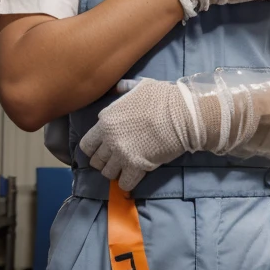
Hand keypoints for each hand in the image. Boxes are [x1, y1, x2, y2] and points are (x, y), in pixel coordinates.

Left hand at [79, 79, 197, 191]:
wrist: (183, 114)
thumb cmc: (163, 98)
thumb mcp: (140, 86)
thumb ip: (124, 88)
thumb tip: (117, 87)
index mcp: (106, 120)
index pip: (86, 144)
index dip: (94, 149)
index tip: (103, 150)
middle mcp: (109, 138)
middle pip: (96, 161)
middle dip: (105, 162)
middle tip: (116, 161)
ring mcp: (122, 153)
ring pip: (108, 174)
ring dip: (116, 172)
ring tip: (125, 169)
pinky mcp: (136, 166)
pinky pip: (124, 183)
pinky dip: (128, 183)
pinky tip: (133, 177)